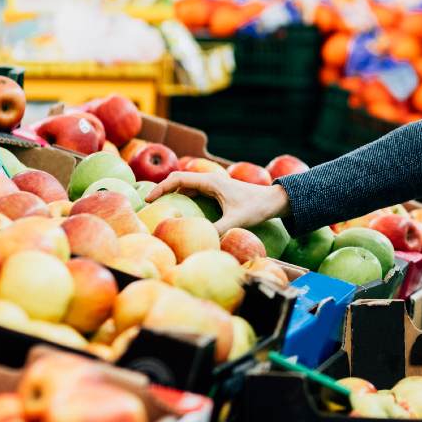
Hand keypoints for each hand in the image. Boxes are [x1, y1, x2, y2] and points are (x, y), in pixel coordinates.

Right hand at [147, 172, 290, 235]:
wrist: (274, 200)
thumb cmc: (257, 207)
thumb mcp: (236, 220)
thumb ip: (217, 231)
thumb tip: (200, 242)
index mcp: (211, 182)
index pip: (179, 179)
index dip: (161, 187)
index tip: (148, 199)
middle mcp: (210, 181)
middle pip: (179, 181)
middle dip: (162, 190)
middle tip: (148, 205)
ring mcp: (214, 186)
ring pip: (187, 187)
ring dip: (172, 194)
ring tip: (158, 209)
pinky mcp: (217, 192)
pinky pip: (195, 193)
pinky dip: (183, 199)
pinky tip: (178, 213)